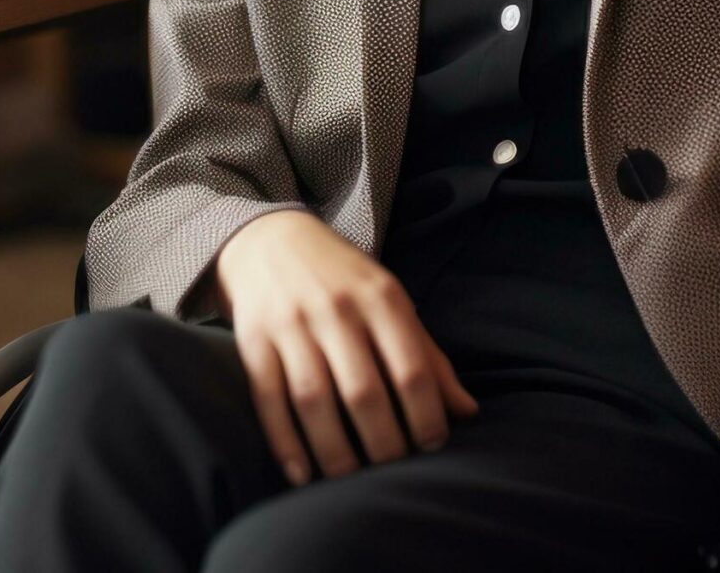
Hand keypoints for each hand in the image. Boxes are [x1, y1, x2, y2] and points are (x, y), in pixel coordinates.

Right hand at [207, 210, 480, 485]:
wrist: (270, 239)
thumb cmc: (344, 281)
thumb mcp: (391, 302)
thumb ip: (428, 356)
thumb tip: (467, 411)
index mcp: (380, 298)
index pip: (411, 368)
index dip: (426, 416)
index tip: (433, 446)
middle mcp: (336, 310)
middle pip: (363, 392)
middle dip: (383, 443)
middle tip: (392, 473)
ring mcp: (291, 325)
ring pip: (314, 401)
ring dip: (335, 451)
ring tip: (350, 481)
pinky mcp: (252, 341)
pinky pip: (269, 401)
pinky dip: (285, 444)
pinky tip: (301, 475)